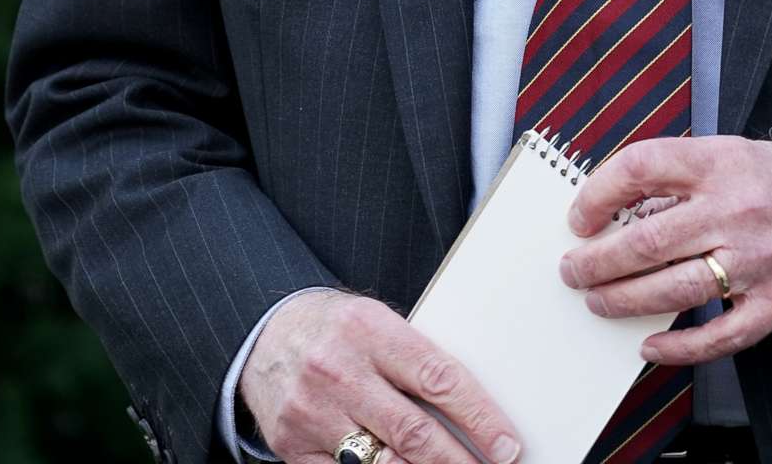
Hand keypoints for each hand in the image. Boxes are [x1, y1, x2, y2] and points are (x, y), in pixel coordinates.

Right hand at [238, 288, 523, 463]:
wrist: (263, 333)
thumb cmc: (336, 330)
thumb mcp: (376, 322)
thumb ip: (416, 359)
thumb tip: (476, 409)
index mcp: (369, 329)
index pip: (439, 379)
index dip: (481, 418)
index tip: (509, 445)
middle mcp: (339, 371)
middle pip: (415, 432)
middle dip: (461, 462)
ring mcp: (312, 412)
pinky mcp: (291, 445)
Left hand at [557, 135, 771, 366]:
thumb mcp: (732, 155)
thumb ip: (680, 179)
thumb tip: (618, 213)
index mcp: (720, 163)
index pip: (642, 168)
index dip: (599, 193)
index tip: (580, 216)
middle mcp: (736, 210)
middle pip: (647, 241)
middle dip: (597, 261)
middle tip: (573, 271)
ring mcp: (758, 260)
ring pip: (673, 290)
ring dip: (624, 300)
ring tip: (598, 301)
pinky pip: (719, 335)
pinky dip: (678, 347)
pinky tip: (650, 345)